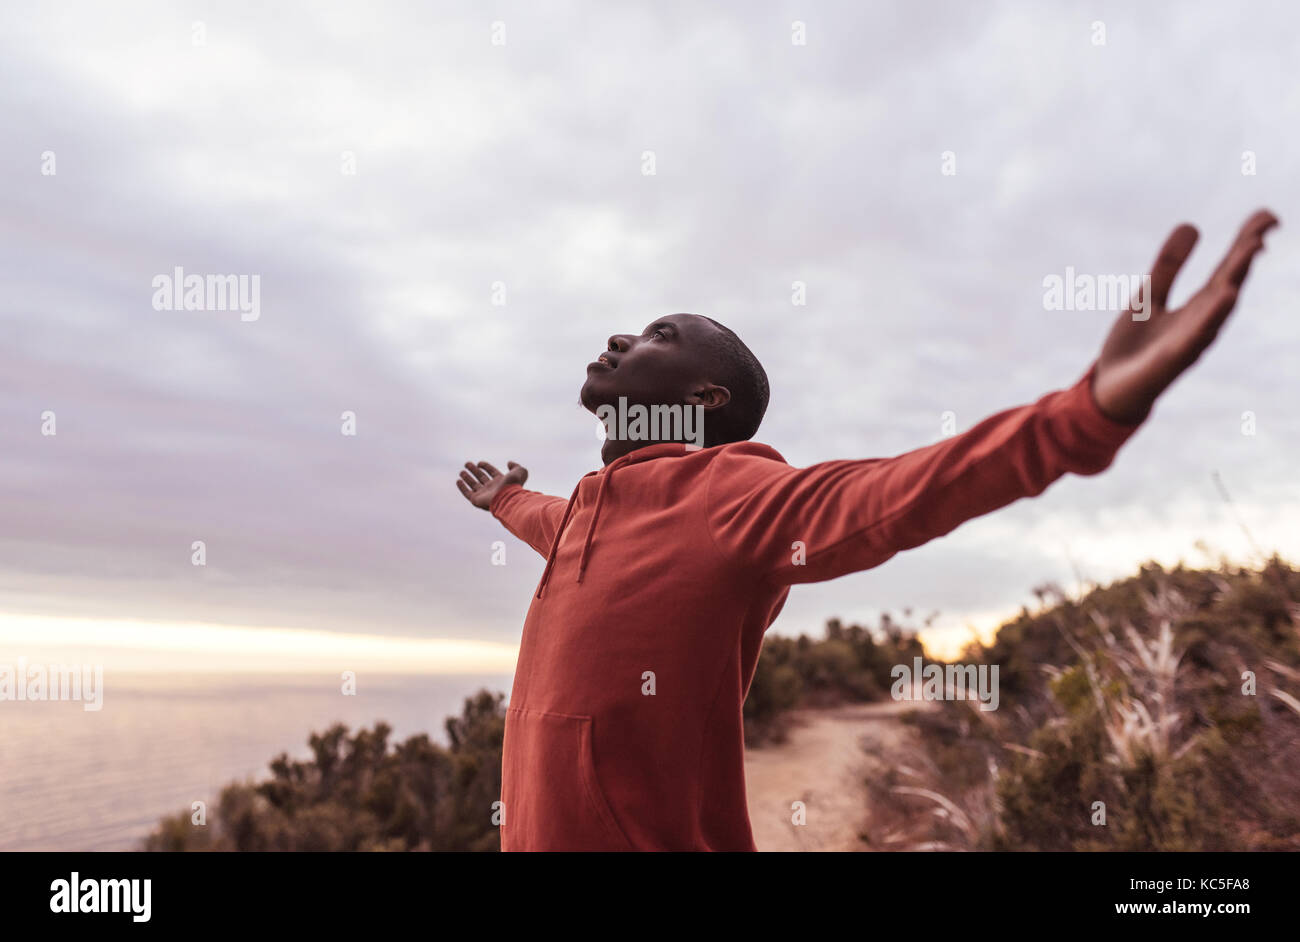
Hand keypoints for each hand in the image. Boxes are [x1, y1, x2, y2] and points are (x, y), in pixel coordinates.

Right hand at [456, 460, 527, 510]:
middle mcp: (492, 488)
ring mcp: (484, 494)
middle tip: (467, 464)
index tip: (479, 463)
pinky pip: (467, 493)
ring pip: (473, 485)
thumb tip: (509, 463)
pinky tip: (458, 481)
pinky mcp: (476, 500)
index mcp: (501, 482)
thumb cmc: (513, 485)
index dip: (486, 467)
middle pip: (481, 477)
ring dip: (467, 478)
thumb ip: (516, 466)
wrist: (507, 498)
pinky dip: (462, 487)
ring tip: (462, 471)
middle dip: (474, 471)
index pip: (492, 472)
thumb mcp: (520, 472)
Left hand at [1092, 209, 1278, 423]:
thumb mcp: (1148, 296)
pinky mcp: (1172, 359)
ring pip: (1218, 307)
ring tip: (1252, 249)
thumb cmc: (1134, 347)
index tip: (1266, 216)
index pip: (1228, 269)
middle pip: (1230, 282)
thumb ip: (1168, 266)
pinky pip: (1195, 336)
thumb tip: (1192, 225)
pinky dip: (1211, 316)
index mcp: (1198, 307)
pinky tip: (1226, 295)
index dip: (1246, 243)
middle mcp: (1202, 322)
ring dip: (1236, 277)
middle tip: (1267, 223)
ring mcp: (1190, 341)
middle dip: (1247, 254)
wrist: (1108, 390)